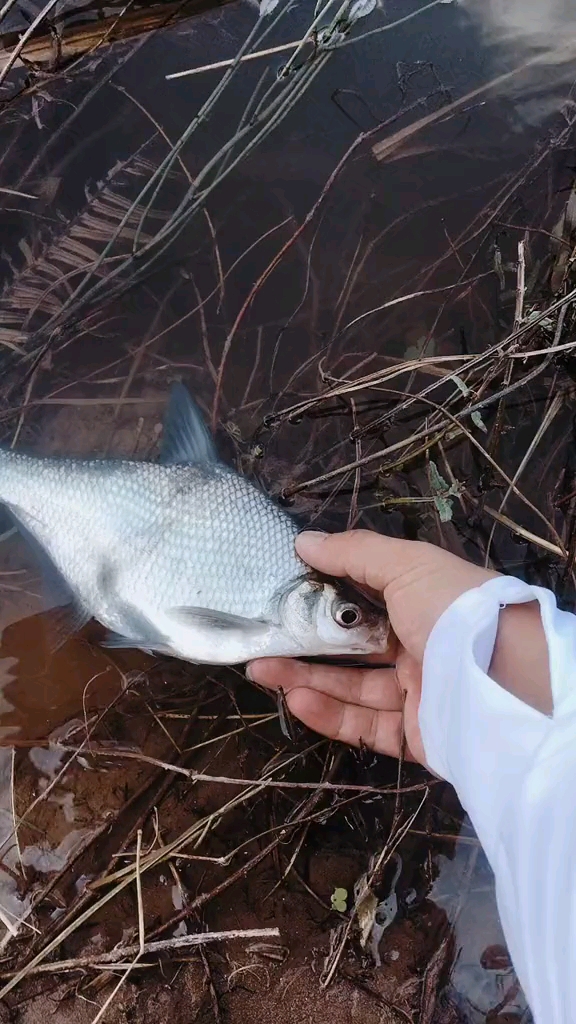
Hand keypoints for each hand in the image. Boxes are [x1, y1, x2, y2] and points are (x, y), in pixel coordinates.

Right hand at [247, 531, 550, 765]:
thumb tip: (304, 540)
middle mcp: (422, 645)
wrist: (503, 682)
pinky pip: (364, 726)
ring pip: (353, 687)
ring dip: (306, 678)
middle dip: (305, 644)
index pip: (368, 598)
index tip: (285, 594)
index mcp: (425, 602)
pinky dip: (328, 714)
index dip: (328, 597)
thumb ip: (353, 552)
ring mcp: (419, 692)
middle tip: (261, 640)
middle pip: (354, 648)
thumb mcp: (406, 564)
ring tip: (261, 669)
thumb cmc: (453, 609)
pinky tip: (295, 698)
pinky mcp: (414, 735)